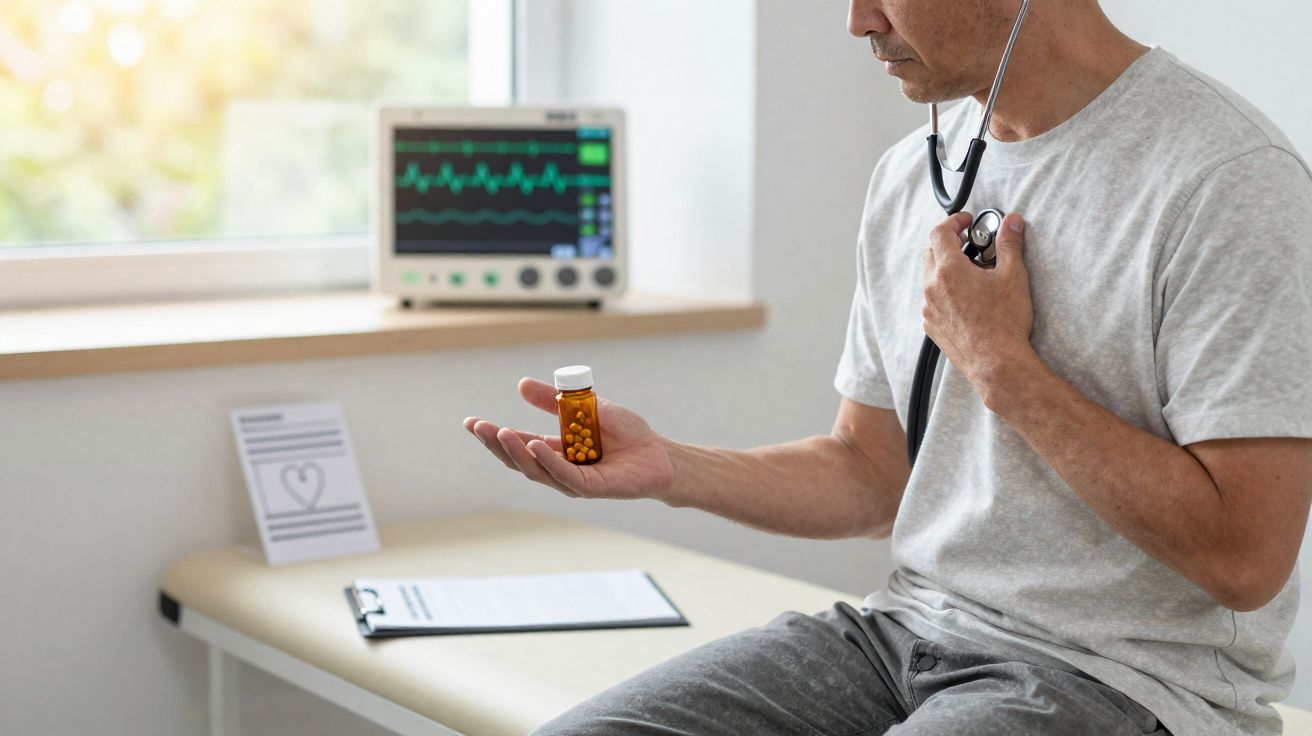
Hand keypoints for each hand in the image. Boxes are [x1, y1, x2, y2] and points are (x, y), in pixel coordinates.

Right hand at [463, 377, 675, 499]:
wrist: (659, 454)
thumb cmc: (626, 433)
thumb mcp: (584, 407)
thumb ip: (553, 400)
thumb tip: (520, 384)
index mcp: (555, 449)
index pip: (518, 443)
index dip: (494, 434)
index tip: (470, 422)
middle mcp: (559, 468)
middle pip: (520, 460)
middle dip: (496, 444)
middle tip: (478, 427)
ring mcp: (573, 481)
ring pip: (537, 470)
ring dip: (518, 452)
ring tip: (501, 433)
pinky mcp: (591, 488)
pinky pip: (565, 476)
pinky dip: (548, 461)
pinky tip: (535, 445)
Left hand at [922, 211, 1035, 389]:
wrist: (996, 363)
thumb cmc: (1004, 322)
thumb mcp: (1013, 276)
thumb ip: (1010, 243)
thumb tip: (1012, 221)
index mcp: (948, 270)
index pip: (940, 232)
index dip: (954, 221)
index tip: (967, 221)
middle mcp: (932, 287)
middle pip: (932, 253)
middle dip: (950, 244)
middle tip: (973, 246)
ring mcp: (929, 308)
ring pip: (931, 278)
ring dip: (947, 269)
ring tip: (974, 276)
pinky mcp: (931, 326)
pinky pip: (932, 300)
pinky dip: (944, 292)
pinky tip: (967, 299)